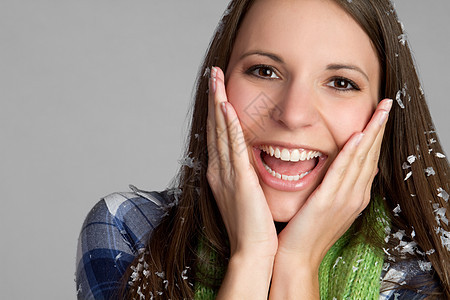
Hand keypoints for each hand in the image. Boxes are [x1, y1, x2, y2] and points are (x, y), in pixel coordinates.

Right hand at [206, 66, 276, 257]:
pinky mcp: (239, 180)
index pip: (219, 136)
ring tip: (215, 79)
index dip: (217, 111)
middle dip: (214, 99)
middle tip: (213, 74)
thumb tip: (252, 163)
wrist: (254, 252)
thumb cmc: (254, 227)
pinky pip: (233, 147)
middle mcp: (220, 171)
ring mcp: (227, 174)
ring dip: (217, 103)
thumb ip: (246, 176)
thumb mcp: (247, 196)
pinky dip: (228, 125)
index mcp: (223, 174)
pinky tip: (226, 106)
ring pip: (220, 131)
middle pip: (215, 128)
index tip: (219, 90)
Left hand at [269, 98, 391, 297]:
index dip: (374, 136)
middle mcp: (354, 195)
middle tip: (385, 105)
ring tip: (380, 111)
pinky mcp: (328, 201)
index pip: (367, 159)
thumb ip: (332, 186)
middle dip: (379, 128)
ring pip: (361, 159)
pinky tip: (358, 136)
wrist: (297, 256)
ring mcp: (344, 199)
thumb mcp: (324, 205)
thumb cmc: (306, 231)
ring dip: (371, 133)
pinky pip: (342, 172)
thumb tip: (334, 168)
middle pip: (370, 155)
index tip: (378, 116)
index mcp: (353, 196)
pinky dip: (352, 153)